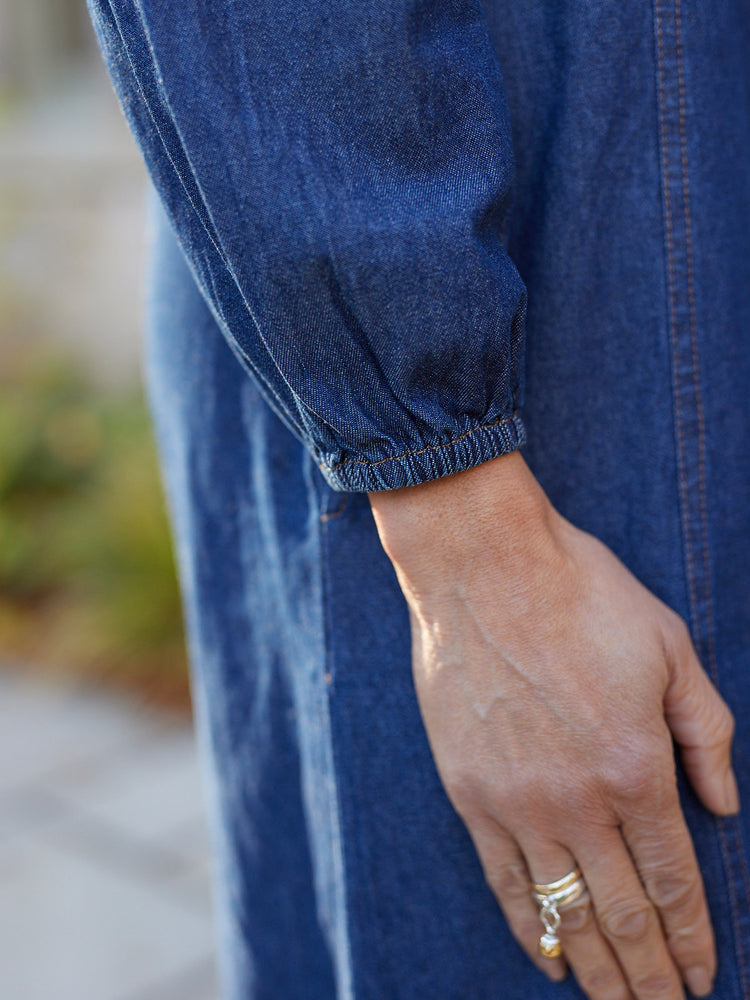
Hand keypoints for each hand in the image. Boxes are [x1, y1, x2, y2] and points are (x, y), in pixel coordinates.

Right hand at [369, 451, 738, 999]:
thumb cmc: (581, 594)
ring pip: (568, 913)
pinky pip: (504, 882)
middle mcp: (578, 800)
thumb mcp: (670, 646)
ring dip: (600, 973)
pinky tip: (551, 961)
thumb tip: (726, 806)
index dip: (695, 941)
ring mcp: (518, 802)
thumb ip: (705, 731)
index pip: (674, 882)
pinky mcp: (470, 793)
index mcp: (636, 766)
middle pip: (626, 916)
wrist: (483, 565)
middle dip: (654, 978)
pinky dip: (532, 930)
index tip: (707, 980)